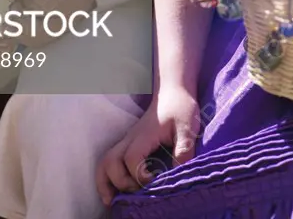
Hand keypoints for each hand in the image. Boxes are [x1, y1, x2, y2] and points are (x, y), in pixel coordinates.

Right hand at [96, 85, 200, 203]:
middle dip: (118, 182)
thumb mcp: (188, 126)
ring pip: (105, 162)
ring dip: (105, 182)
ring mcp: (127, 141)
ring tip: (111, 201)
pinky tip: (115, 191)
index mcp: (144, 135)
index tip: (154, 181)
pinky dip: (108, 177)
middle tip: (134, 193)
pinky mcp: (128, 144)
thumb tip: (180, 173)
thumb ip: (184, 148)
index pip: (132, 158)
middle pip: (110, 162)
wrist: (172, 91)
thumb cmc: (180, 107)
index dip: (139, 175)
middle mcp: (130, 139)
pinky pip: (110, 161)